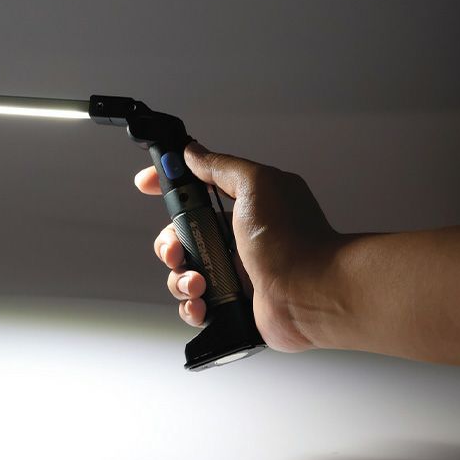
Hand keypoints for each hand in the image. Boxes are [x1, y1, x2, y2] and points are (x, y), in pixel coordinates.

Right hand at [134, 142, 344, 352]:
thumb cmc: (293, 240)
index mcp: (241, 209)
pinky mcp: (232, 306)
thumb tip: (193, 152)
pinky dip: (191, 307)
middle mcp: (236, 240)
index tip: (146, 184)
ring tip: (199, 284)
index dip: (168, 187)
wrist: (313, 293)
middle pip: (180, 237)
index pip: (195, 192)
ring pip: (183, 273)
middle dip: (169, 245)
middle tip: (177, 251)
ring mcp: (234, 274)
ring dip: (180, 279)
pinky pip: (195, 306)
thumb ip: (221, 166)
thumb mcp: (256, 185)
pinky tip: (201, 305)